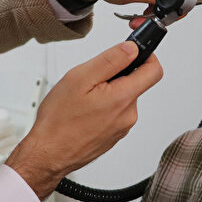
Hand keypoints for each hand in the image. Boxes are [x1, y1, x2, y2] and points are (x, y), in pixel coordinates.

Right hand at [5, 41, 162, 198]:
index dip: (146, 54)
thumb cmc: (59, 121)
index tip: (132, 50)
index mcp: (123, 98)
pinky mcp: (115, 134)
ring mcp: (123, 126)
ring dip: (108, 91)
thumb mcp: (80, 78)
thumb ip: (110, 60)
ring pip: (123, 97)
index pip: (154, 70)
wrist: (48, 153)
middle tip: (92, 78)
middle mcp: (128, 114)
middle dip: (117, 74)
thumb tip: (131, 48)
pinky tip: (84, 110)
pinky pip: (116, 112)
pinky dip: (104, 106)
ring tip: (84, 98)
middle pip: (136, 82)